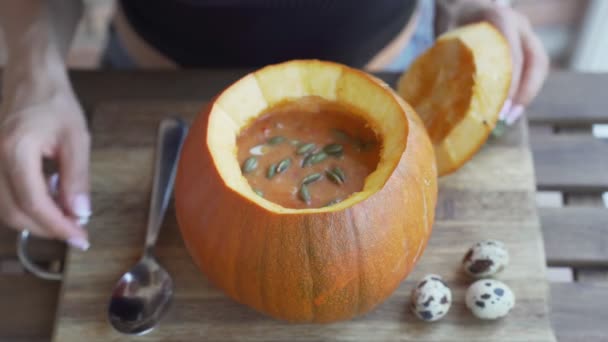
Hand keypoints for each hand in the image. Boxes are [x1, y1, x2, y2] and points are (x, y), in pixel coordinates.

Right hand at [0, 74, 90, 248]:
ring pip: (4, 208)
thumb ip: (77, 177)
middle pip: (13, 212)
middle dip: (47, 228)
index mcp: (15, 149)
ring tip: (66, 214)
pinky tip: (49, 197)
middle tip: (76, 231)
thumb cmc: (55, 102)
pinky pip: (2, 195)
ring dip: (35, 219)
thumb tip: (80, 213)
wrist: (30, 78)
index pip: (33, 202)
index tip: (80, 237)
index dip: (57, 225)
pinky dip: (25, 205)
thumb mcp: (76, 138)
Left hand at [438, 1, 549, 123]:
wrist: (463, 4)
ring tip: (510, 117)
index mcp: (499, 17)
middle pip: (535, 60)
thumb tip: (444, 96)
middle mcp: (519, 24)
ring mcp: (526, 34)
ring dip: (528, 94)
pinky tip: (510, 108)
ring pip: (539, 66)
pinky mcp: (527, 46)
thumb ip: (450, 57)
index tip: (499, 105)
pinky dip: (525, 90)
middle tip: (507, 116)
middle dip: (525, 92)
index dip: (510, 81)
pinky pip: (534, 69)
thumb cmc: (452, 20)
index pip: (513, 52)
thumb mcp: (447, 34)